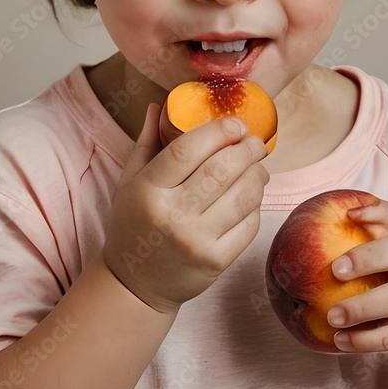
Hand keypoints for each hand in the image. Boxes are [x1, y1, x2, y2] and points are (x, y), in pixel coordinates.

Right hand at [101, 102, 269, 314]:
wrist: (136, 284)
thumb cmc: (134, 224)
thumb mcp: (130, 181)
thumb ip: (147, 141)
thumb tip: (161, 104)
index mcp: (148, 190)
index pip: (187, 149)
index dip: (217, 131)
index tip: (235, 123)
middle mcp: (173, 216)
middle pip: (222, 170)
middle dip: (247, 149)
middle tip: (254, 141)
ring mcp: (197, 241)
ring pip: (243, 196)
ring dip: (258, 174)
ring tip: (256, 166)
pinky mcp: (217, 261)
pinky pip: (249, 223)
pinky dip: (256, 204)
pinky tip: (249, 196)